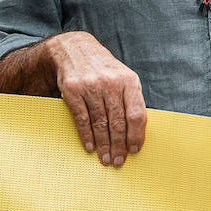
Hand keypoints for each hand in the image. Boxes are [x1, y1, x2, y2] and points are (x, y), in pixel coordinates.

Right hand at [47, 32, 146, 166]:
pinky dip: (87, 135)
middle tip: (118, 161)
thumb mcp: (122, 76)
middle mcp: (111, 82)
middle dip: (119, 145)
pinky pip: (82, 118)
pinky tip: (91, 147)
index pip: (136, 113)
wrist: (74, 49)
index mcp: (129, 80)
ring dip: (103, 145)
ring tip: (105, 158)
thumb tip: (137, 132)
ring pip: (100, 123)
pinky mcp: (73, 90)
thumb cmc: (104, 68)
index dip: (136, 135)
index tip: (135, 150)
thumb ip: (130, 100)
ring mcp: (91, 86)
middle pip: (118, 122)